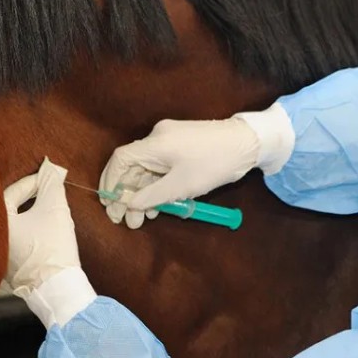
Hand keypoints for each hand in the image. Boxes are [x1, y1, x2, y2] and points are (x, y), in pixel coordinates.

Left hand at [4, 158, 79, 295]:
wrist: (59, 289)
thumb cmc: (53, 247)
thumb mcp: (55, 209)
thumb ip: (52, 184)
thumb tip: (51, 169)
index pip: (12, 193)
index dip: (32, 183)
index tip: (49, 179)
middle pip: (8, 210)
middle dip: (27, 198)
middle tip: (44, 191)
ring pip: (12, 227)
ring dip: (27, 216)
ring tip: (45, 209)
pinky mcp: (9, 271)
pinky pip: (15, 243)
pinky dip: (27, 233)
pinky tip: (41, 233)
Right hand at [99, 118, 261, 228]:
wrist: (248, 143)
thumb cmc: (214, 164)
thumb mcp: (182, 186)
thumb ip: (152, 196)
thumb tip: (129, 205)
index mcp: (155, 143)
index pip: (120, 160)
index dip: (111, 183)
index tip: (110, 205)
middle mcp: (157, 137)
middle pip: (132, 166)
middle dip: (127, 194)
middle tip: (127, 220)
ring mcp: (169, 139)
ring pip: (146, 168)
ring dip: (143, 193)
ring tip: (145, 217)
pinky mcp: (180, 144)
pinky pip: (159, 165)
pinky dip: (156, 184)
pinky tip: (159, 203)